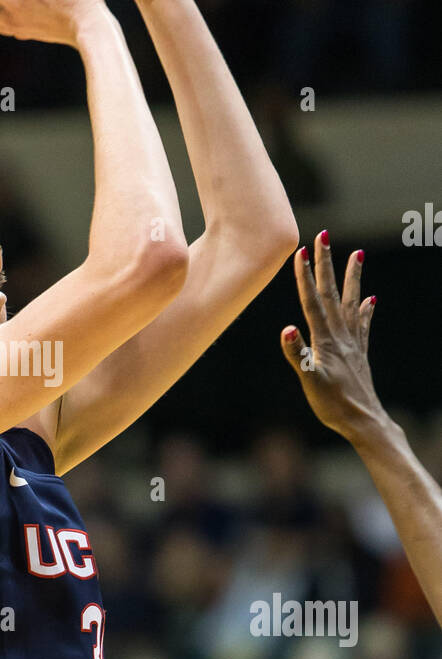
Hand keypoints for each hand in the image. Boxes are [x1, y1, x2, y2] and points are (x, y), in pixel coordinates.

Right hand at [280, 231, 381, 440]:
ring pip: (352, 302)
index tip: (303, 250)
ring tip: (358, 254)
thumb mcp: (310, 382)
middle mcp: (341, 336)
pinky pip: (363, 325)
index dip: (306, 276)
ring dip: (353, 278)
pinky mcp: (359, 353)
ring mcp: (353, 343)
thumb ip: (297, 355)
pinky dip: (366, 310)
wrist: (364, 422)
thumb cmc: (334, 405)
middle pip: (332, 293)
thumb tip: (286, 329)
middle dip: (328, 264)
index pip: (312, 302)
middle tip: (325, 236)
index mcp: (326, 340)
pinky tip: (371, 301)